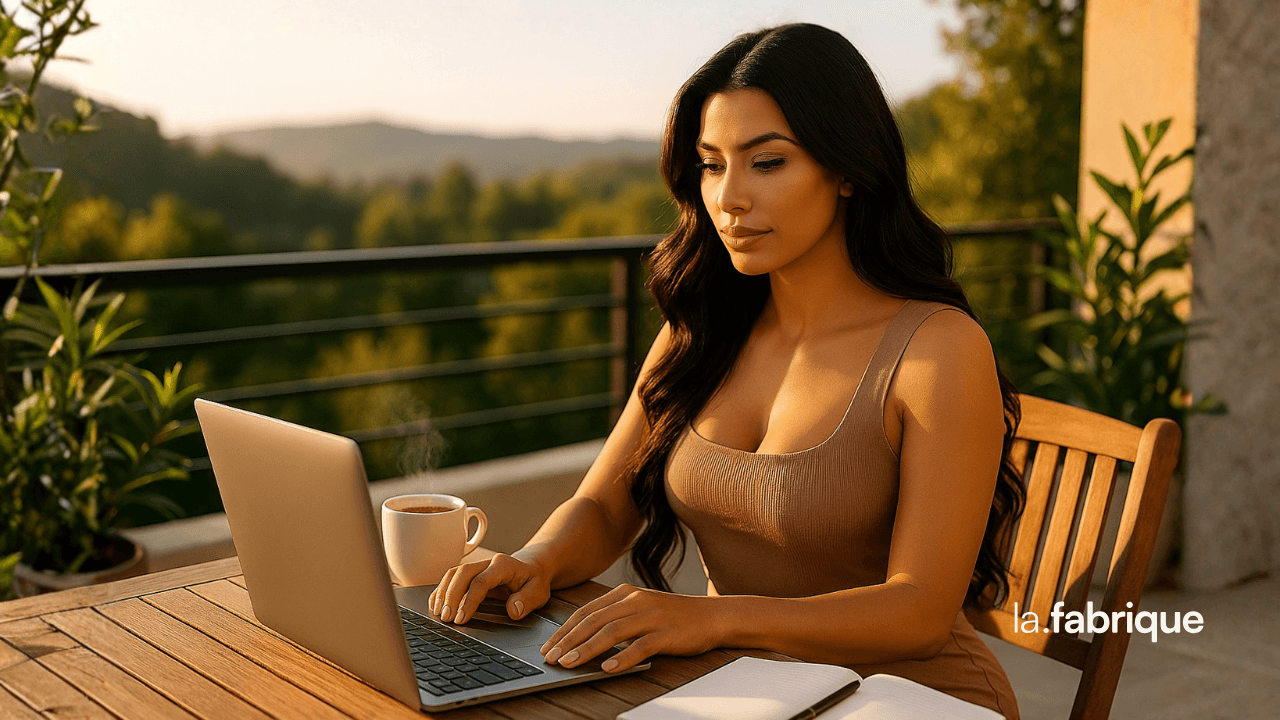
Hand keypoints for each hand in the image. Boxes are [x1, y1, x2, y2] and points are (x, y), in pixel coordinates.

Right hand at [428, 552, 550, 623]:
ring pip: (453, 574)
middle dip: (451, 596)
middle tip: (446, 618)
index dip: (469, 600)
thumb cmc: (533, 581)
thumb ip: (527, 600)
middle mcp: (487, 563)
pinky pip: (451, 578)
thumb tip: (513, 610)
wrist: (532, 568)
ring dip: (443, 593)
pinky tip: (435, 605)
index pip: (481, 581)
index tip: (461, 619)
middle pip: (462, 574)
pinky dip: (441, 591)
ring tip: (438, 614)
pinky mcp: (471, 574)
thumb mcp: (539, 591)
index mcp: (503, 565)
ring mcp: (477, 567)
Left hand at [539, 583, 723, 673]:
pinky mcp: (666, 633)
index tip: (549, 646)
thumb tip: (582, 638)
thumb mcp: (640, 608)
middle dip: (569, 641)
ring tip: (570, 664)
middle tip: (552, 658)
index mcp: (625, 593)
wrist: (712, 616)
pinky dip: (621, 658)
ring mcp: (651, 616)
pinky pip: (640, 646)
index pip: (586, 611)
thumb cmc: (672, 616)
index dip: (564, 629)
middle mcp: (635, 601)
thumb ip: (614, 617)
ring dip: (587, 649)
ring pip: (612, 632)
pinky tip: (607, 668)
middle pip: (594, 621)